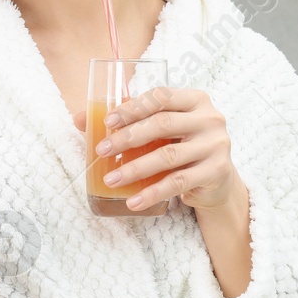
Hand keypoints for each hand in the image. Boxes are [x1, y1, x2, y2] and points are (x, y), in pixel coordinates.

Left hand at [93, 86, 240, 213]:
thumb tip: (80, 119)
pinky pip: (177, 183)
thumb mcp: (160, 130)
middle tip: (102, 150)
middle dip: (128, 137)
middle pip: (163, 124)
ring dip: (135, 168)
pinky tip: (133, 200)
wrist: (217, 179)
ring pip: (168, 155)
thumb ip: (128, 121)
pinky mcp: (216, 171)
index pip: (161, 97)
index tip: (107, 122)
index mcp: (196, 99)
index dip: (132, 108)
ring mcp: (216, 145)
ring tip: (111, 180)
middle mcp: (210, 118)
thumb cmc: (182, 146)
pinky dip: (152, 193)